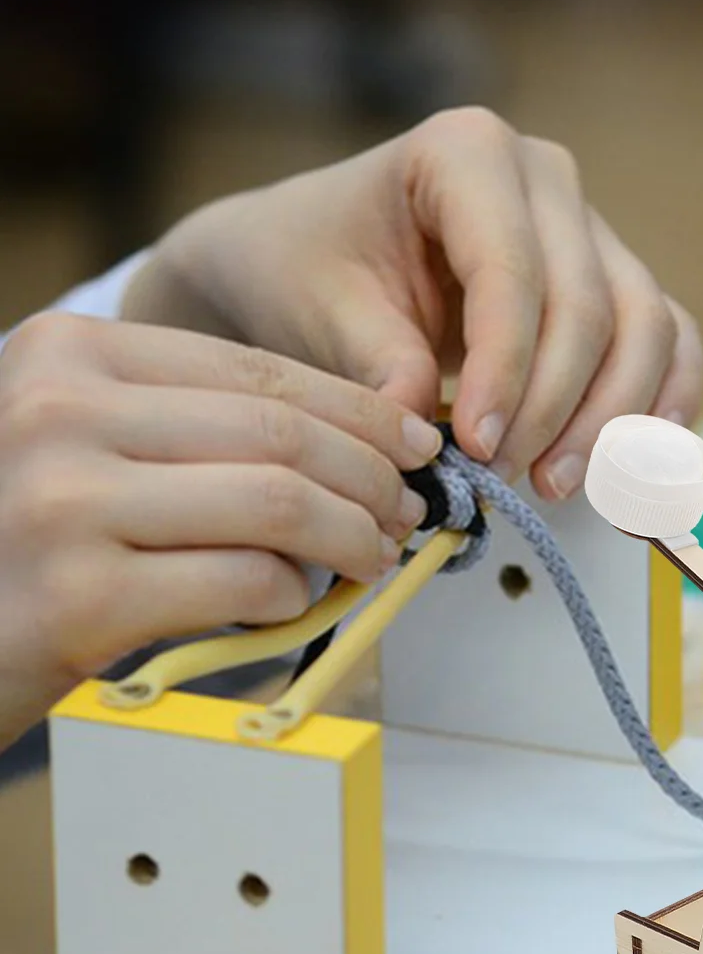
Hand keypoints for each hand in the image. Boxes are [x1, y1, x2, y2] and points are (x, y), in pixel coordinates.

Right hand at [0, 313, 442, 747]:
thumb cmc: (29, 537)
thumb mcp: (88, 441)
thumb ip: (197, 427)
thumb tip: (364, 444)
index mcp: (67, 353)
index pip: (257, 372)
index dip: (358, 412)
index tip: (413, 443)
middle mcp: (56, 411)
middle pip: (279, 434)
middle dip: (371, 477)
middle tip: (405, 511)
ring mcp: (62, 502)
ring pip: (278, 504)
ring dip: (351, 537)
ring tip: (371, 557)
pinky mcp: (79, 596)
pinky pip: (243, 582)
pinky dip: (290, 594)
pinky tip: (290, 600)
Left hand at [122, 107, 702, 498]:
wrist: (314, 261)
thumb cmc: (308, 270)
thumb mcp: (318, 309)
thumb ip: (376, 361)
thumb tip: (429, 435)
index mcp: (466, 151)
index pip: (511, 269)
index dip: (505, 368)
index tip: (475, 447)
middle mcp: (547, 178)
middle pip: (588, 304)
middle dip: (555, 406)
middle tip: (507, 479)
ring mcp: (592, 229)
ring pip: (644, 326)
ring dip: (613, 418)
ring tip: (556, 484)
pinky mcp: (616, 282)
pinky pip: (669, 339)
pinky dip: (664, 401)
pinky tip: (638, 462)